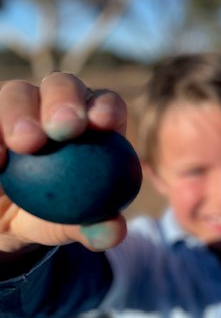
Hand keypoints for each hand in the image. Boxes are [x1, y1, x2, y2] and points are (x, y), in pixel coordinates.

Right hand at [0, 72, 127, 252]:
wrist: (7, 220)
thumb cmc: (54, 214)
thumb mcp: (73, 225)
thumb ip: (96, 227)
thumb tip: (113, 233)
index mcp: (92, 122)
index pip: (105, 103)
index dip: (106, 107)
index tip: (102, 124)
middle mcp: (56, 103)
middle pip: (63, 84)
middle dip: (64, 100)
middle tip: (63, 128)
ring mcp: (18, 105)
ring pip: (17, 92)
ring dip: (20, 113)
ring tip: (25, 144)